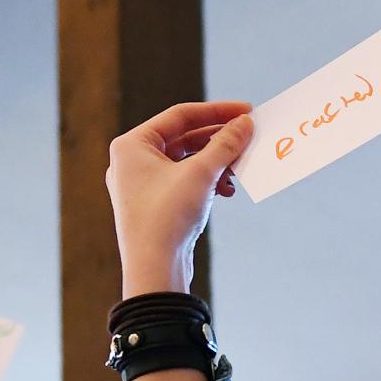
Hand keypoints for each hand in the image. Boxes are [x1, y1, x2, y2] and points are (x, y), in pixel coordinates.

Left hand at [106, 102, 254, 296]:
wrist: (154, 269)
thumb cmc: (167, 216)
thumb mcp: (201, 173)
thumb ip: (225, 143)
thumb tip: (245, 123)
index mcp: (132, 145)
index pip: (180, 116)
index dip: (217, 111)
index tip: (246, 111)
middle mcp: (132, 161)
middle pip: (184, 138)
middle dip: (219, 140)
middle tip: (249, 137)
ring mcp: (142, 184)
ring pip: (187, 161)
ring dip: (216, 162)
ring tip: (239, 169)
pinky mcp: (154, 205)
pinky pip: (185, 181)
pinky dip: (207, 181)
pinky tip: (227, 190)